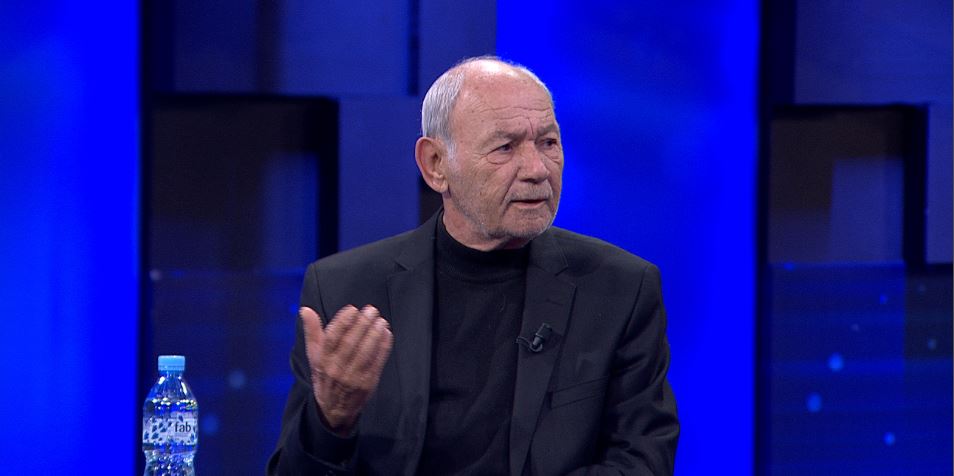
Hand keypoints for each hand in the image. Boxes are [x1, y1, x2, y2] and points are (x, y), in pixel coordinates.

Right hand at [300, 305, 392, 435]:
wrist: (334, 409)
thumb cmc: (325, 376)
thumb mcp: (315, 356)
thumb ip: (312, 332)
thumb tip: (305, 310)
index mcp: (322, 361)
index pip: (331, 338)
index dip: (343, 322)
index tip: (352, 309)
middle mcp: (336, 369)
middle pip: (350, 343)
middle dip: (362, 324)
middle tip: (371, 310)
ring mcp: (353, 378)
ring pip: (365, 352)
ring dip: (375, 334)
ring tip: (381, 320)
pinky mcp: (368, 383)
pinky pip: (377, 362)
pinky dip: (383, 346)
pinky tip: (386, 334)